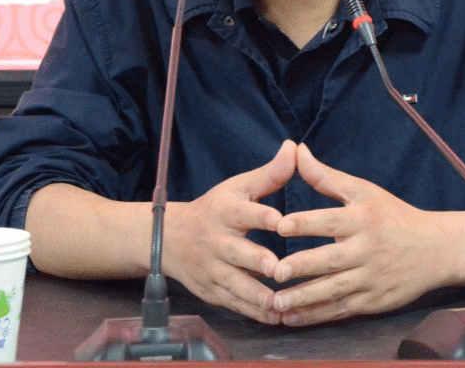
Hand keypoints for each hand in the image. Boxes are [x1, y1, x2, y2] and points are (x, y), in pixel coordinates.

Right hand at [162, 139, 296, 323]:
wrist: (169, 239)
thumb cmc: (214, 209)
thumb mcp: (237, 188)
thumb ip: (269, 174)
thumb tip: (294, 147)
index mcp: (226, 213)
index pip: (244, 213)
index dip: (262, 217)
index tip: (281, 221)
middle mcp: (217, 242)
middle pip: (237, 253)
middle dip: (257, 262)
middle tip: (280, 269)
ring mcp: (213, 270)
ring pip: (236, 285)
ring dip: (258, 295)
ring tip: (281, 302)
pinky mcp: (213, 292)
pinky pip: (235, 304)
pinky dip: (255, 312)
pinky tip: (278, 317)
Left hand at [269, 142, 450, 325]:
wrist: (436, 250)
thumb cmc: (393, 216)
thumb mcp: (364, 191)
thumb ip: (327, 177)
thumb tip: (297, 151)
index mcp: (364, 219)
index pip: (331, 220)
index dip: (305, 223)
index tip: (279, 225)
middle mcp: (368, 249)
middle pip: (331, 260)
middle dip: (302, 266)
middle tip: (274, 271)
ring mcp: (372, 278)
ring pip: (334, 290)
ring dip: (304, 298)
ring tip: (276, 302)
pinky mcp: (374, 302)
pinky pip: (342, 310)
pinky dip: (318, 315)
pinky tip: (294, 317)